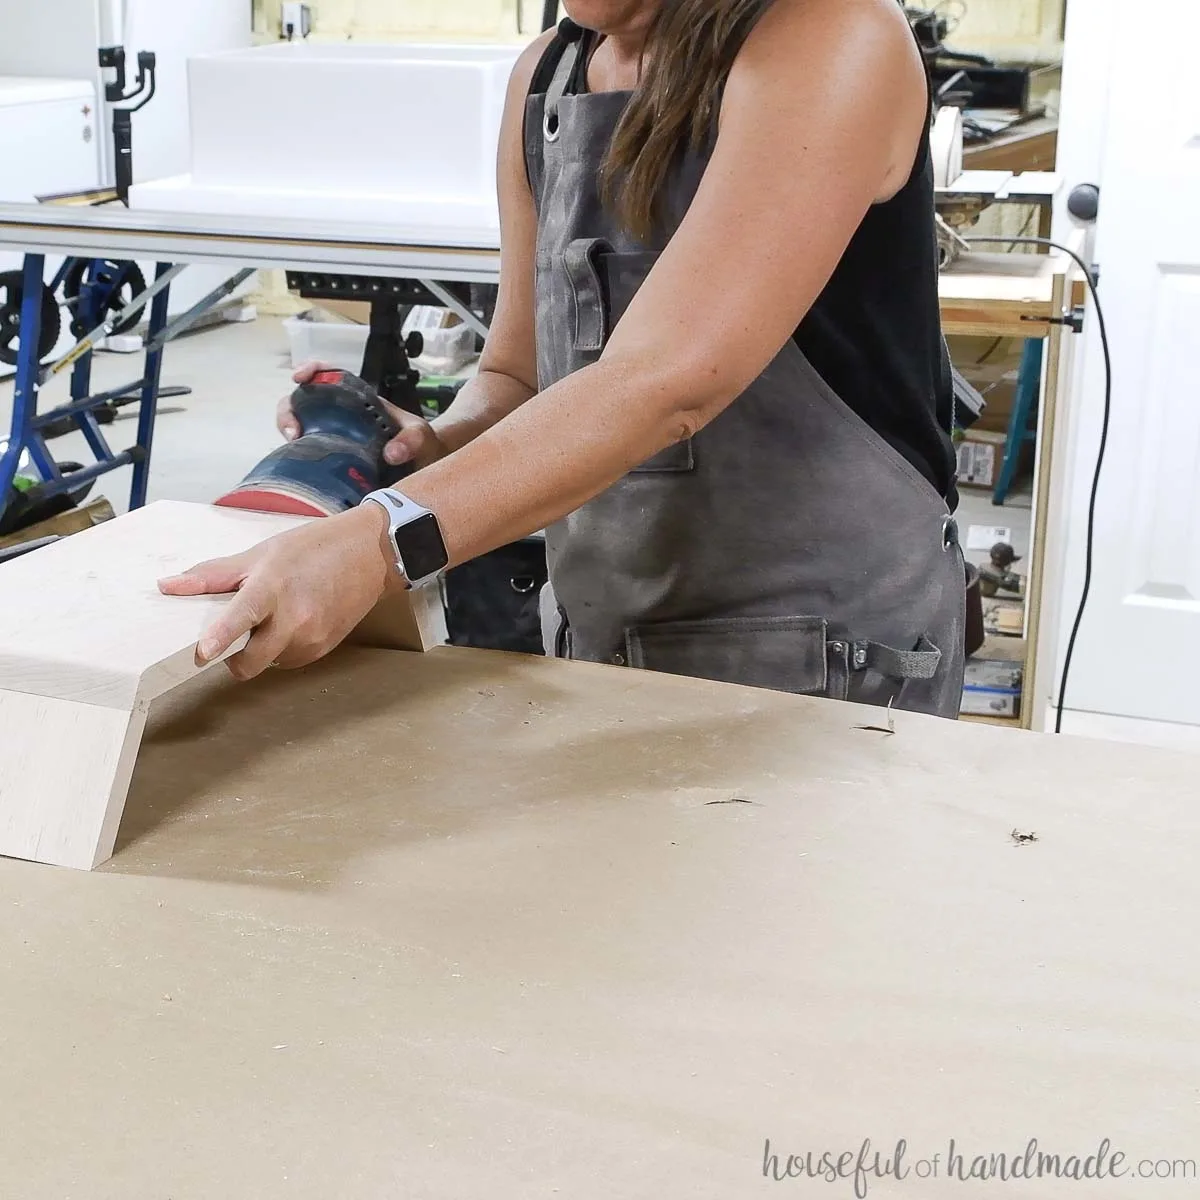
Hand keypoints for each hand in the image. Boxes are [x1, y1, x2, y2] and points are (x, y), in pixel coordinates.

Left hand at [158, 504, 391, 680]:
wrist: (370, 555)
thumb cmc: (314, 549)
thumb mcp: (261, 552)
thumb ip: (214, 574)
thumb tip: (168, 586)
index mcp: (273, 587)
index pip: (243, 615)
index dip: (222, 636)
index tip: (203, 653)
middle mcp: (295, 617)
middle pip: (251, 662)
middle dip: (236, 661)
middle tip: (231, 643)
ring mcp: (312, 636)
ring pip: (270, 663)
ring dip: (264, 650)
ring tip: (277, 618)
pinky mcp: (324, 648)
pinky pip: (290, 660)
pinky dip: (284, 648)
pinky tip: (296, 622)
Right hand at [278, 361, 452, 468]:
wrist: (424, 466)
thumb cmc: (422, 443)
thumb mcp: (421, 436)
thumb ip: (412, 440)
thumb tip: (391, 454)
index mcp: (360, 399)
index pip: (329, 374)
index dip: (311, 370)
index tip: (301, 377)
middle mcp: (341, 413)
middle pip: (303, 400)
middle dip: (289, 409)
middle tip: (293, 430)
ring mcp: (334, 434)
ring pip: (299, 425)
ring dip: (288, 430)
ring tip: (294, 445)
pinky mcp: (331, 456)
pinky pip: (306, 451)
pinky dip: (296, 454)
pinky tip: (297, 463)